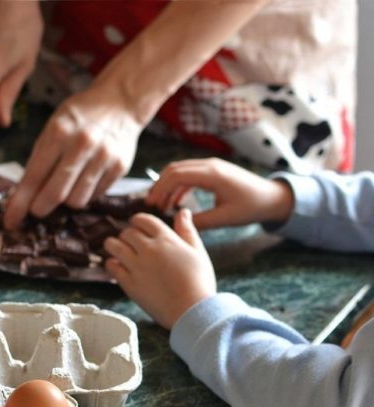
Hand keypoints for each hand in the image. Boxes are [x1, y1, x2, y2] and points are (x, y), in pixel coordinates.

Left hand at [3, 87, 142, 228]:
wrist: (120, 101)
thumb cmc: (80, 116)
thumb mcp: (53, 126)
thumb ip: (40, 158)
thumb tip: (23, 195)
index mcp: (59, 132)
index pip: (34, 177)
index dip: (20, 203)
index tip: (10, 221)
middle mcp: (82, 145)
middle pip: (55, 195)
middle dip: (40, 208)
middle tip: (37, 209)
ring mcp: (103, 157)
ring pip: (76, 201)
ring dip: (65, 201)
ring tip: (65, 186)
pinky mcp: (119, 168)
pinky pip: (94, 196)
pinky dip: (85, 194)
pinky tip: (84, 179)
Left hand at [105, 209, 215, 328]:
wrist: (192, 311)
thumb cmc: (199, 282)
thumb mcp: (197, 252)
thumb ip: (187, 230)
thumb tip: (183, 211)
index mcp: (166, 239)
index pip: (143, 220)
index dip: (138, 221)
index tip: (137, 225)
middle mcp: (149, 249)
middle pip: (127, 233)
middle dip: (127, 235)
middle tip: (129, 242)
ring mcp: (137, 266)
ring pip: (113, 246)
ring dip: (113, 245)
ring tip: (116, 250)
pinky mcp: (129, 283)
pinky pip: (111, 267)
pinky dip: (111, 264)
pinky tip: (117, 266)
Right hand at [146, 158, 294, 229]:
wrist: (273, 197)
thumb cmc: (251, 207)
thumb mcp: (225, 218)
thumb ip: (200, 221)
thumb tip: (177, 224)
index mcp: (213, 174)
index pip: (177, 175)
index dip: (160, 189)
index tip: (152, 205)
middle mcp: (210, 165)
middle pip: (174, 169)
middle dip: (159, 186)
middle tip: (151, 205)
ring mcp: (212, 166)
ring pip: (180, 170)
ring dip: (167, 185)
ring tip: (161, 205)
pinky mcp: (213, 171)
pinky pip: (189, 174)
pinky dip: (178, 186)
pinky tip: (175, 202)